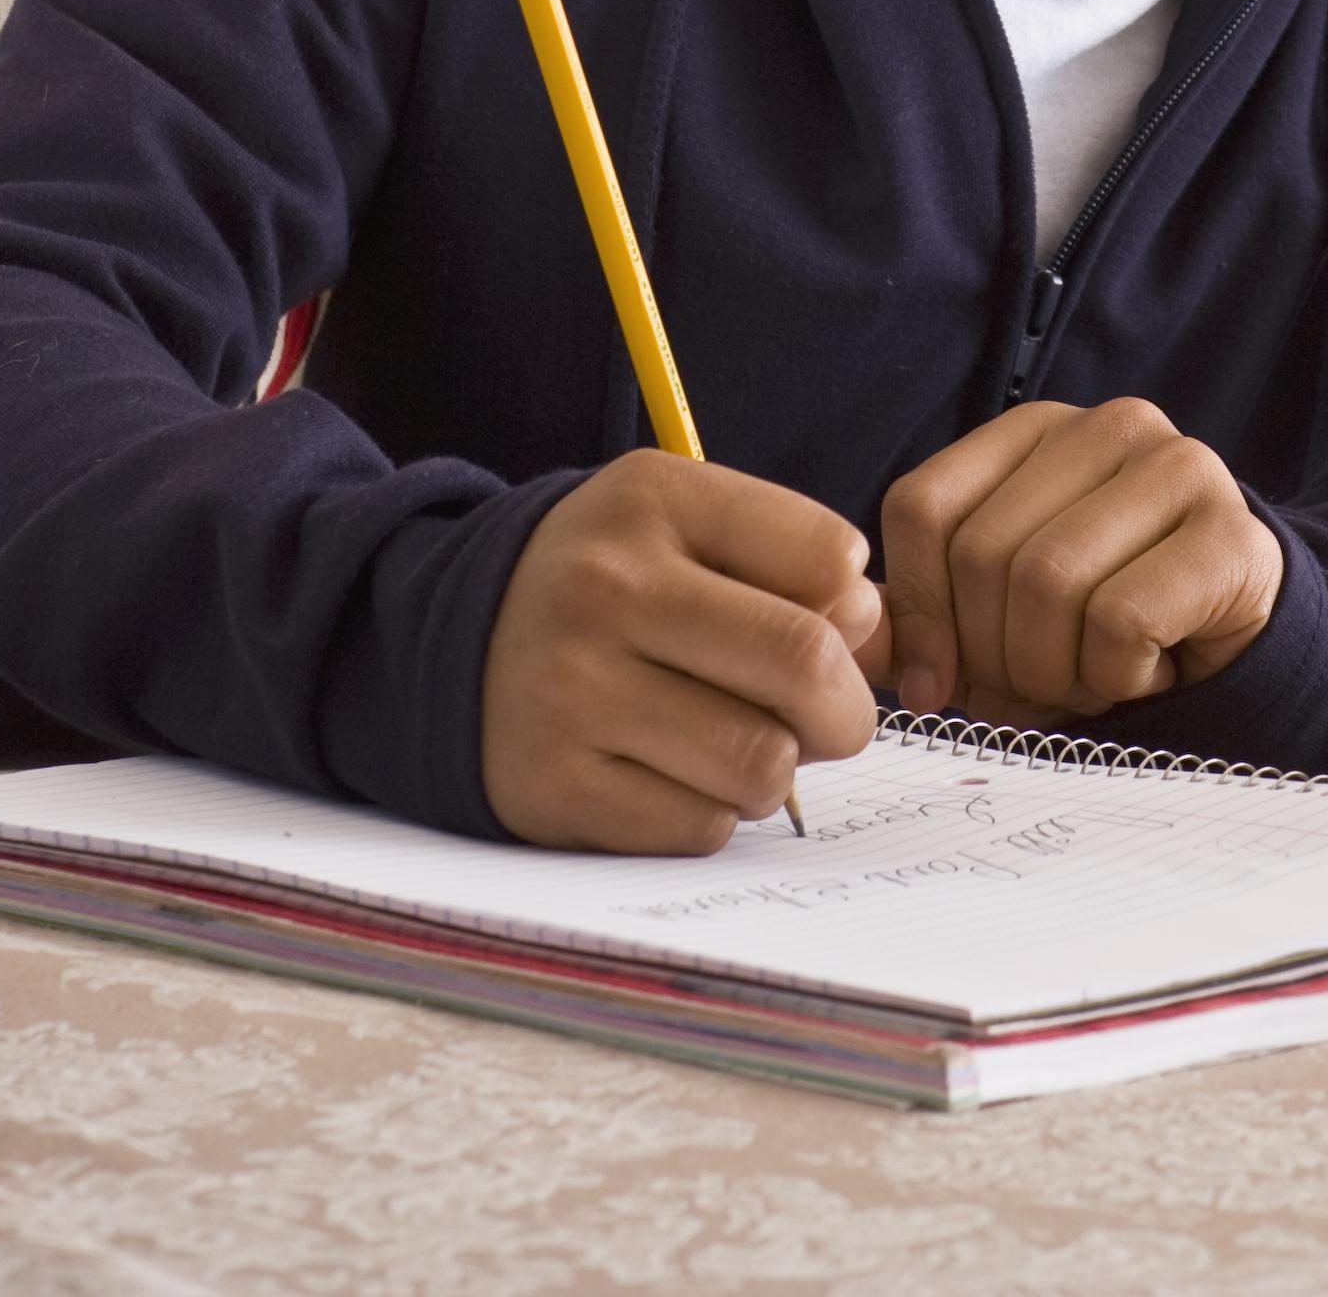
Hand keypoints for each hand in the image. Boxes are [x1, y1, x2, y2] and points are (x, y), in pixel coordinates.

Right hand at [482, 453, 884, 852]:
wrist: (453, 645)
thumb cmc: (613, 585)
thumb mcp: (687, 527)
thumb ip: (794, 565)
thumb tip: (874, 636)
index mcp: (653, 501)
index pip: (828, 558)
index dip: (855, 610)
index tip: (829, 626)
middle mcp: (605, 588)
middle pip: (806, 663)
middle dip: (844, 709)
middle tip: (823, 716)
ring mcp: (571, 691)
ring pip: (762, 762)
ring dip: (775, 768)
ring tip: (736, 742)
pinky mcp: (552, 788)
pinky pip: (701, 827)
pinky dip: (711, 813)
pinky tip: (672, 775)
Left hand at [880, 397, 1283, 726]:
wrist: (1242, 639)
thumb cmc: (1108, 622)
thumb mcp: (1004, 609)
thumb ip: (927, 615)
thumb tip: (849, 642)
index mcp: (1036, 430)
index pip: (922, 507)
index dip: (917, 613)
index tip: (937, 682)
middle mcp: (1109, 425)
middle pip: (983, 556)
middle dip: (997, 656)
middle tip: (1044, 682)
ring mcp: (1180, 467)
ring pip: (1049, 585)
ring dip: (1059, 672)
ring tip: (1097, 674)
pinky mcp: (1231, 533)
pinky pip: (1121, 623)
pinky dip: (1118, 677)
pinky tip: (1151, 669)